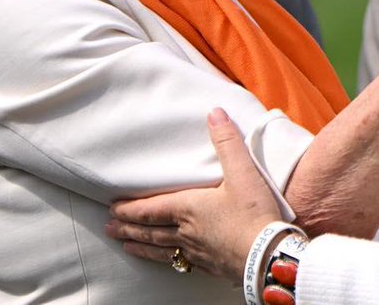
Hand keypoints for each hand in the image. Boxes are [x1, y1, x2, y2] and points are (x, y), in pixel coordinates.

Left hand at [106, 108, 280, 280]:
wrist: (269, 255)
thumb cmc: (253, 213)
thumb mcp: (242, 172)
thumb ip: (227, 142)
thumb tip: (214, 113)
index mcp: (189, 208)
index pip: (150, 209)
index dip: (130, 209)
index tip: (112, 209)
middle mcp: (187, 232)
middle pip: (151, 231)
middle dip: (129, 228)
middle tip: (109, 229)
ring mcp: (198, 252)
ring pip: (162, 250)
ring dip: (142, 246)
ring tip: (126, 246)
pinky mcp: (211, 266)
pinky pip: (182, 264)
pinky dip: (169, 262)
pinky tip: (171, 262)